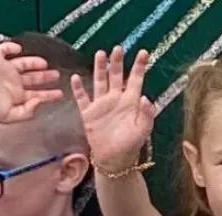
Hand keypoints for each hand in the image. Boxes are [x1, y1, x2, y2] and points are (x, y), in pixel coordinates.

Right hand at [0, 42, 62, 124]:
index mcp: (17, 96)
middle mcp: (13, 82)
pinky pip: (5, 51)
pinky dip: (11, 49)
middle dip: (46, 77)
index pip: (37, 94)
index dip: (49, 95)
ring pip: (24, 63)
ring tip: (44, 64)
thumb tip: (40, 103)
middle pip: (34, 78)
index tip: (60, 94)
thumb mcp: (9, 116)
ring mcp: (5, 71)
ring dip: (34, 62)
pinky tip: (19, 50)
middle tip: (57, 75)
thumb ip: (26, 112)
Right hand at [72, 47, 154, 171]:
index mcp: (130, 102)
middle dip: (117, 62)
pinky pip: (82, 98)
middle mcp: (115, 99)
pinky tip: (75, 78)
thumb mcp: (143, 130)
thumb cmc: (130, 145)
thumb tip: (145, 97)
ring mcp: (101, 105)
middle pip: (116, 76)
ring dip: (99, 68)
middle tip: (118, 48)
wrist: (114, 160)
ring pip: (100, 82)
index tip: (143, 52)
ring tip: (100, 54)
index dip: (139, 66)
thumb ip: (147, 114)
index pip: (135, 79)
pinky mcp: (88, 114)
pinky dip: (78, 89)